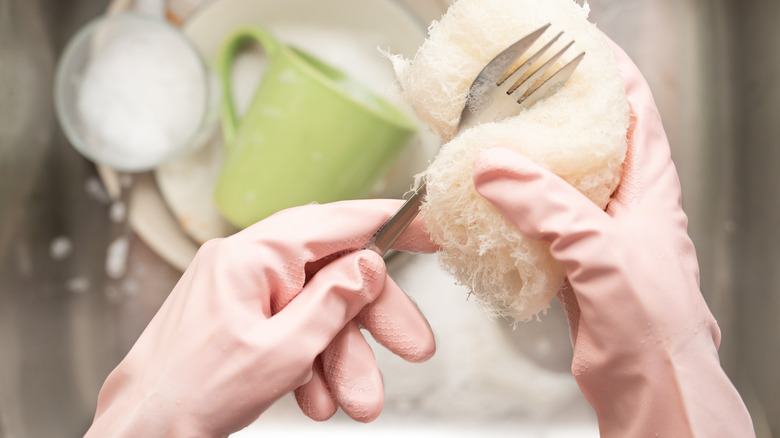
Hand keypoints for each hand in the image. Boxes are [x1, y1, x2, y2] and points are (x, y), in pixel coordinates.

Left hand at [84, 200, 436, 436]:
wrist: (140, 433)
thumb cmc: (194, 393)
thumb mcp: (285, 350)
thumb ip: (334, 302)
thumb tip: (371, 264)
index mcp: (253, 255)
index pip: (337, 221)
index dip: (390, 222)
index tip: (428, 227)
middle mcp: (245, 262)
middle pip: (331, 274)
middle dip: (370, 319)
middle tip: (414, 346)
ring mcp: (239, 289)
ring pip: (312, 309)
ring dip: (340, 355)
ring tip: (357, 401)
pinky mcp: (236, 315)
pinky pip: (287, 326)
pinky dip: (309, 360)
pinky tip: (318, 396)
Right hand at [471, 40, 754, 435]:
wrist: (650, 386)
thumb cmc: (654, 321)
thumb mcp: (602, 249)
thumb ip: (547, 206)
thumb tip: (493, 167)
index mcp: (649, 185)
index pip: (633, 108)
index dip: (606, 71)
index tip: (571, 45)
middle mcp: (624, 204)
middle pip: (586, 141)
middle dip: (550, 116)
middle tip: (510, 94)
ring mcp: (595, 234)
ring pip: (553, 186)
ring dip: (520, 169)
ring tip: (483, 145)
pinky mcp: (570, 265)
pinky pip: (532, 229)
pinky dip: (504, 218)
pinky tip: (479, 211)